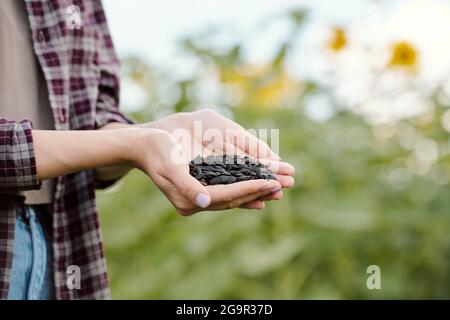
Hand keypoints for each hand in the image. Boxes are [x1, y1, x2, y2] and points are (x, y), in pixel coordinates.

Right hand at [133, 128, 282, 214]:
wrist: (144, 146)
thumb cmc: (156, 150)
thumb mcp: (169, 165)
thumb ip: (186, 185)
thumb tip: (203, 202)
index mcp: (188, 199)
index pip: (227, 195)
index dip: (250, 188)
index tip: (271, 182)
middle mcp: (195, 202)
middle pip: (234, 198)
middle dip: (260, 191)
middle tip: (285, 185)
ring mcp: (199, 197)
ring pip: (234, 197)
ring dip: (257, 192)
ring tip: (279, 188)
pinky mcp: (202, 190)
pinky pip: (228, 192)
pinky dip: (245, 190)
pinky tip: (260, 192)